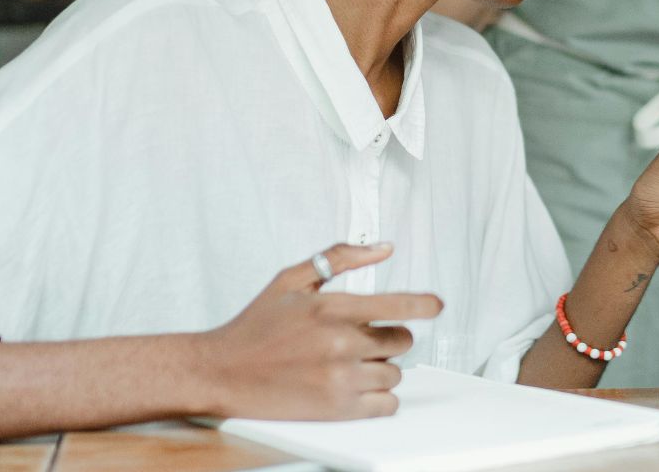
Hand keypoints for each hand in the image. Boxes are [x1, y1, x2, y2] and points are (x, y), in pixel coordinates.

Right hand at [191, 242, 441, 420]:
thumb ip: (340, 258)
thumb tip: (383, 247)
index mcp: (330, 308)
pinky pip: (386, 404)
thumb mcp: (292, 279)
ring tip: (349, 364)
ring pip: (394, 373)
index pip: (396, 304)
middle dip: (388, 338)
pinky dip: (379, 397)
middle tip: (362, 340)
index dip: (423, 304)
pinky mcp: (337, 409)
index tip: (436, 305)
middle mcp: (339, 343)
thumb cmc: (255, 325)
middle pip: (400, 341)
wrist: (222, 372)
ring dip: (380, 368)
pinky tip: (357, 387)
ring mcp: (340, 378)